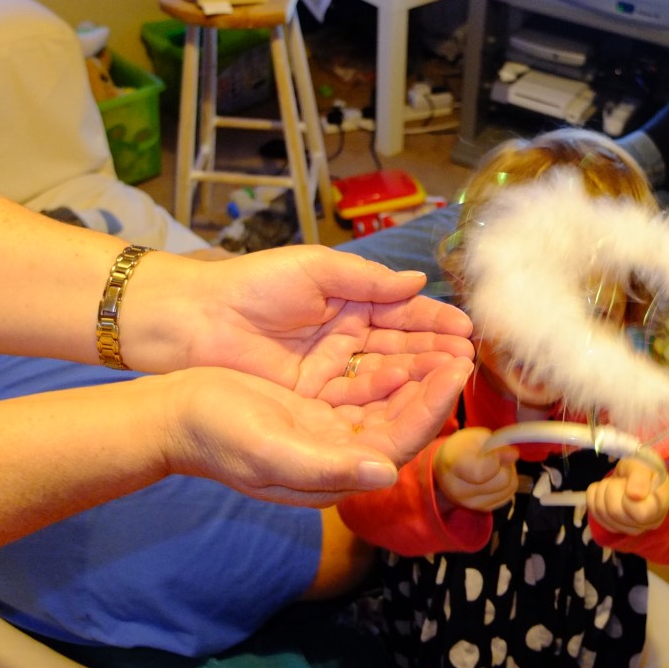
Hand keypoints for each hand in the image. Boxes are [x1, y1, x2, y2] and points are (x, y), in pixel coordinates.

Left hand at [129, 245, 474, 403]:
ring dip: (421, 374)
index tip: (466, 329)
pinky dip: (390, 393)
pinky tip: (417, 389)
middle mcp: (348, 338)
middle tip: (470, 357)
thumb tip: (418, 280)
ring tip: (455, 374)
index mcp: (349, 302)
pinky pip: (360, 397)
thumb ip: (368, 279)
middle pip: (401, 346)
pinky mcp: (317, 398)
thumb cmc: (255, 284)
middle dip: (436, 350)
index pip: (401, 313)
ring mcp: (334, 370)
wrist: (198, 320)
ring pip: (387, 373)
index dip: (433, 320)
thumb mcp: (317, 269)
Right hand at [162, 360, 474, 507]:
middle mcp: (339, 456)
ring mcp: (328, 433)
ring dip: (416, 377)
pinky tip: (402, 350)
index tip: (456, 368)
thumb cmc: (217, 434)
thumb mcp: (270, 452)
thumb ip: (328, 468)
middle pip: (401, 422)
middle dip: (433, 388)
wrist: (173, 417)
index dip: (432, 406)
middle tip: (462, 349)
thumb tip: (385, 473)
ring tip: (443, 345)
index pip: (399, 440)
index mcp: (333, 473)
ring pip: (387, 405)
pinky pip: (363, 393)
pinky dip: (386, 373)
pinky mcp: (316, 411)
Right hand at [433, 427, 518, 511]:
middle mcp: (459, 490)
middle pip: (502, 480)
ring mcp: (471, 503)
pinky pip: (509, 495)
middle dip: (505, 464)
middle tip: (496, 455)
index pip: (481, 472)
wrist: (445, 469)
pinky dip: (508, 484)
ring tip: (495, 465)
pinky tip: (496, 476)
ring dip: (509, 473)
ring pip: (509, 488)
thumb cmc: (460, 448)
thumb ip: (495, 444)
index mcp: (453, 467)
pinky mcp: (483, 509)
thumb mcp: (475, 437)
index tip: (503, 449)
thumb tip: (514, 455)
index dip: (497, 459)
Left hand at [586, 456, 668, 534]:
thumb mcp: (645, 463)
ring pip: (601, 512)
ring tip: (616, 483)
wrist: (636, 471)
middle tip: (622, 480)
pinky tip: (606, 490)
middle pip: (615, 511)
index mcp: (658, 507)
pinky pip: (593, 511)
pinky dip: (595, 495)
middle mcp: (646, 523)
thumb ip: (640, 476)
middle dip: (613, 488)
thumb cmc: (644, 466)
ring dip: (603, 490)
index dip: (628, 497)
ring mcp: (628, 527)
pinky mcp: (612, 525)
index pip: (639, 513)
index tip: (628, 482)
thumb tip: (634, 495)